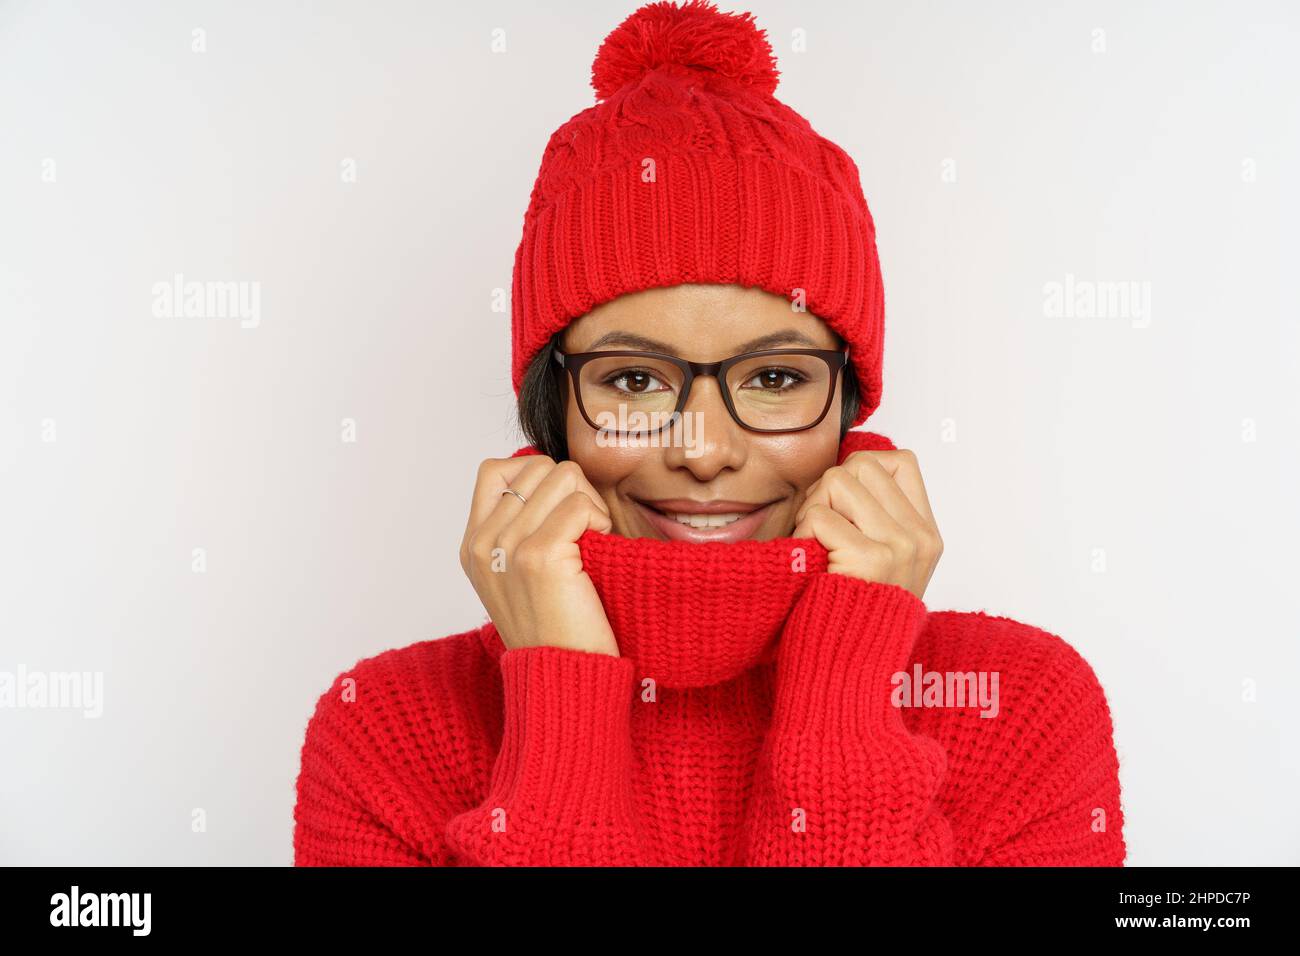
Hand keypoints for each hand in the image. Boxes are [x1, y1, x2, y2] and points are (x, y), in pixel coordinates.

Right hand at [460, 456, 619, 655]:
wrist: (564, 677)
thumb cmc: (556, 627)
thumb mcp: (518, 575)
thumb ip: (518, 528)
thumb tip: (548, 475)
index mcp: (473, 545)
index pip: (495, 470)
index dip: (536, 476)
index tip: (558, 510)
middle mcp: (483, 543)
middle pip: (536, 466)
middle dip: (570, 488)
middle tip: (583, 528)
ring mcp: (507, 548)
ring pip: (562, 476)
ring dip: (588, 502)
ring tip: (590, 540)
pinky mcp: (539, 556)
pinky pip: (579, 504)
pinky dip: (599, 520)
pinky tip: (598, 551)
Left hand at [791, 449, 942, 600]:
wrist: (846, 667)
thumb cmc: (850, 613)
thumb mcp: (885, 565)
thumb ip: (878, 520)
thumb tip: (848, 470)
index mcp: (926, 535)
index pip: (902, 462)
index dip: (862, 471)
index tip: (844, 505)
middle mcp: (919, 538)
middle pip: (863, 464)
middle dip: (829, 488)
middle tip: (820, 528)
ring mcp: (899, 547)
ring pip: (839, 480)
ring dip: (813, 508)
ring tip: (815, 544)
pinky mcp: (869, 559)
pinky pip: (819, 515)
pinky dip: (802, 534)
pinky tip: (810, 563)